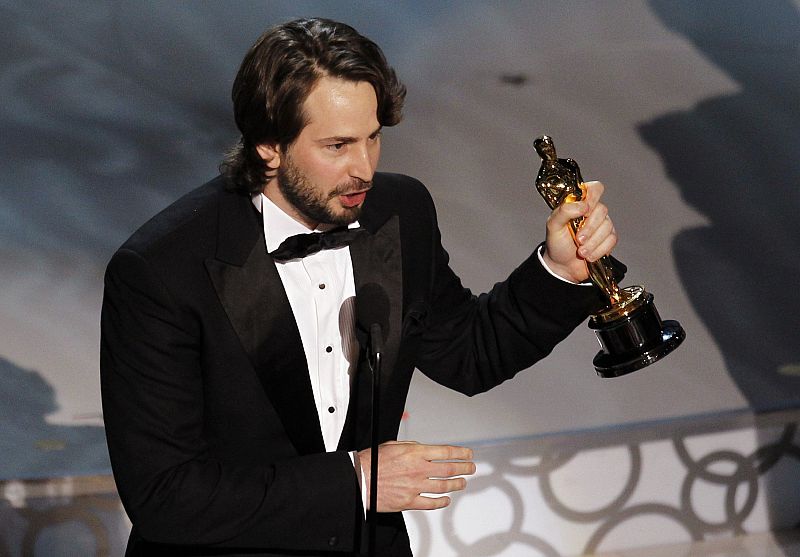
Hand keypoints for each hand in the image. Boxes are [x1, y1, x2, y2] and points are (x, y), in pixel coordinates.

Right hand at [358, 441, 474, 511]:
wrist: (359, 479)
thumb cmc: (372, 461)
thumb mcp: (394, 445)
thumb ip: (413, 446)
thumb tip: (425, 449)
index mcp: (415, 453)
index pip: (445, 452)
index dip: (460, 453)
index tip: (468, 453)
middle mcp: (418, 469)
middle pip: (450, 469)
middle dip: (464, 468)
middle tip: (471, 467)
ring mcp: (415, 486)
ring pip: (444, 486)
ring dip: (456, 484)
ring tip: (462, 483)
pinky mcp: (409, 501)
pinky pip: (431, 503)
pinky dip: (442, 502)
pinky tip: (446, 500)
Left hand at [542, 180, 617, 282]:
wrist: (562, 266)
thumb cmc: (557, 243)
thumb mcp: (553, 225)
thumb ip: (564, 211)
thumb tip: (583, 205)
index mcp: (579, 203)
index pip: (595, 188)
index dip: (592, 197)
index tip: (583, 211)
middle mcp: (593, 211)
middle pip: (602, 210)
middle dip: (589, 228)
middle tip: (577, 240)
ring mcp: (602, 224)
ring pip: (607, 227)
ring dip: (592, 243)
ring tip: (581, 251)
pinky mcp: (609, 238)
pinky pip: (612, 240)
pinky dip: (599, 250)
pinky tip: (589, 255)